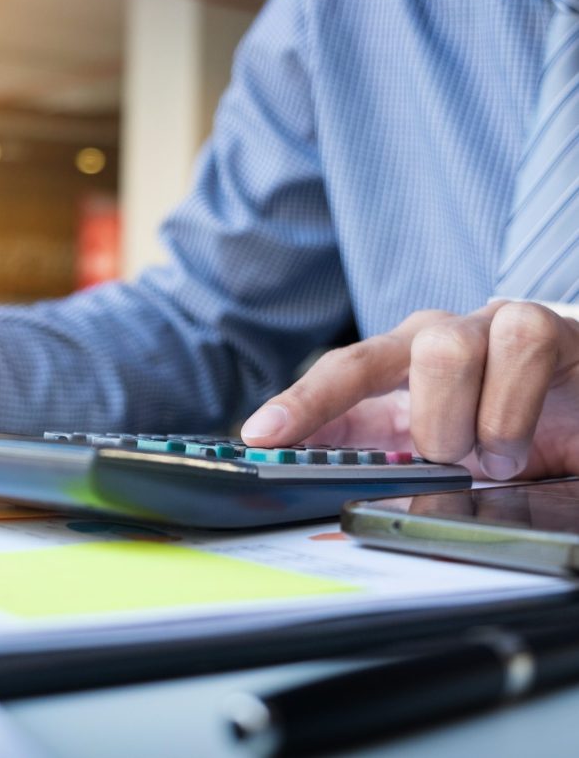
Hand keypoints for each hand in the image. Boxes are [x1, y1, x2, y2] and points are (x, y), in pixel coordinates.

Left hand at [241, 302, 578, 479]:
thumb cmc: (502, 426)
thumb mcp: (437, 447)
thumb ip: (384, 452)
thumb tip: (321, 476)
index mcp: (398, 365)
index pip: (336, 374)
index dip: (297, 403)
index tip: (260, 436)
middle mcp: (431, 336)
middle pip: (375, 357)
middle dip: (414, 428)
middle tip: (451, 460)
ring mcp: (482, 325)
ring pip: (444, 350)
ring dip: (465, 423)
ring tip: (491, 453)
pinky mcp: (541, 324)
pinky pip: (519, 345)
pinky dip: (515, 410)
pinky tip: (522, 439)